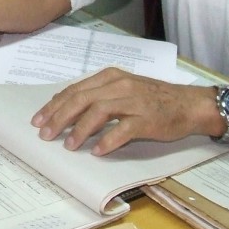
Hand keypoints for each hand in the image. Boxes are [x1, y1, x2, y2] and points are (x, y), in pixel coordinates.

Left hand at [31, 68, 215, 154]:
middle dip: (59, 117)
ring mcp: (134, 101)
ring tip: (68, 145)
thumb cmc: (154, 99)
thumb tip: (69, 112)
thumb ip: (99, 97)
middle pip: (81, 99)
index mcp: (110, 77)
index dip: (54, 105)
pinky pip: (124, 129)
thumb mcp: (124, 89)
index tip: (38, 119)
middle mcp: (119, 85)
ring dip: (80, 130)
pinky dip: (108, 140)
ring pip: (99, 112)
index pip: (74, 90)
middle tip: (45, 134)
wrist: (190, 104)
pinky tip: (97, 151)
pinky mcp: (147, 118)